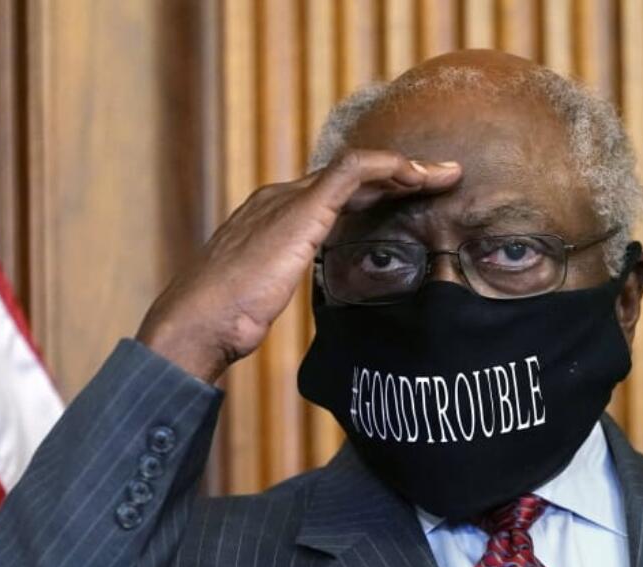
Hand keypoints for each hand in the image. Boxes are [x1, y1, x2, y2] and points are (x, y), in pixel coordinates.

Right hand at [136, 151, 461, 382]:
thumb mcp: (265, 301)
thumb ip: (288, 290)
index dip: (375, 195)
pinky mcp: (300, 210)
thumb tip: (320, 309)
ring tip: (444, 176)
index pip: (333, 195)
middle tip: (441, 181)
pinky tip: (419, 175)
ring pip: (359, 169)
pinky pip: (354, 171)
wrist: (198, 321)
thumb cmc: (225, 322)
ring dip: (406, 169)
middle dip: (399, 177)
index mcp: (271, 218)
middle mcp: (280, 199)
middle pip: (350, 178)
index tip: (411, 205)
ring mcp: (289, 201)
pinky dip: (391, 167)